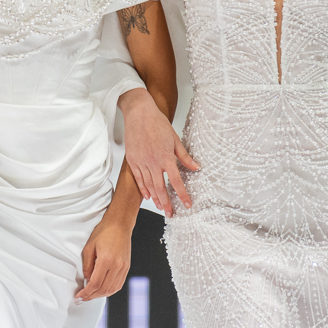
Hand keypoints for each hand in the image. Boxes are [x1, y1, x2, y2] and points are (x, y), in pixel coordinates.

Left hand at [75, 206, 132, 301]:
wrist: (120, 225)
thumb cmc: (103, 233)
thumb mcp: (89, 248)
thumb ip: (87, 266)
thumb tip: (86, 280)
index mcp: (106, 260)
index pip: (95, 284)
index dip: (86, 292)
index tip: (79, 296)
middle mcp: (117, 266)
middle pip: (104, 289)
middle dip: (92, 296)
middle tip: (83, 298)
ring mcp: (124, 268)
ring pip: (112, 289)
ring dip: (101, 295)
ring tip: (91, 295)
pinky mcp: (127, 268)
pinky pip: (119, 284)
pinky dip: (110, 290)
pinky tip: (102, 290)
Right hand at [120, 88, 199, 214]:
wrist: (138, 114)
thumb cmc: (157, 123)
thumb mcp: (175, 139)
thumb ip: (184, 156)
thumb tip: (195, 167)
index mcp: (166, 157)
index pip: (176, 181)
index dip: (182, 194)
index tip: (187, 204)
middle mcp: (153, 162)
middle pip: (160, 188)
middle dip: (166, 203)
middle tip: (170, 213)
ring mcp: (141, 162)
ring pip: (149, 185)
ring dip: (155, 198)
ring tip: (160, 207)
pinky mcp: (132, 160)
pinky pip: (138, 178)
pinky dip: (143, 188)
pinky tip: (147, 196)